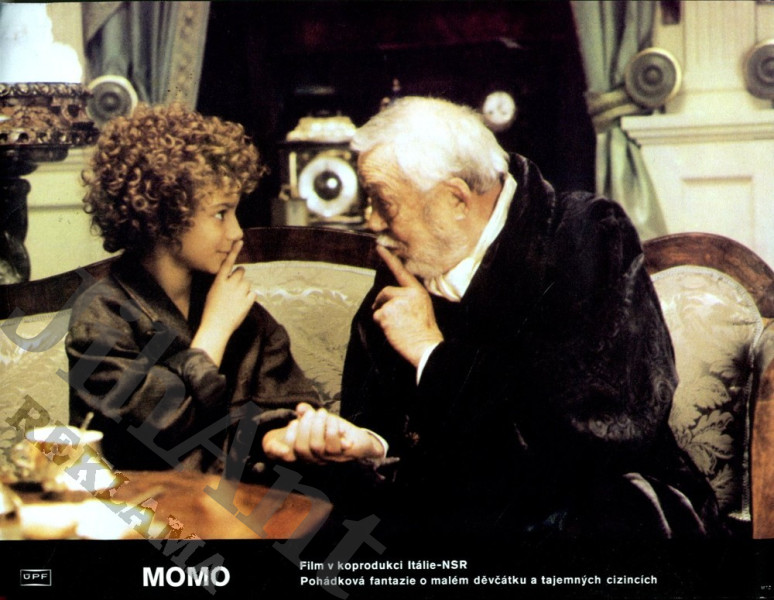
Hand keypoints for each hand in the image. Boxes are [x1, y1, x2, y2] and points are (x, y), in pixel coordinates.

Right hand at [191, 240, 254, 364]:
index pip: (228, 262)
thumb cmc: (212, 311)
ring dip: (244, 289)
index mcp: (219, 281)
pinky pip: (253, 293)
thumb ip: (223, 283)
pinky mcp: (249, 299)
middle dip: (240, 277)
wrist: (216, 327)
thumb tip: (233, 278)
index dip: (235, 251)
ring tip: (236, 301)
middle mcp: (230, 283)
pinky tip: (241, 306)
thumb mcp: (213, 293)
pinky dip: (249, 298)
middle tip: (235, 289)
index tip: (240, 241)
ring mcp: (240, 291)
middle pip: (241, 271)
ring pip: (247, 283)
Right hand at [262, 403, 384, 463]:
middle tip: (311, 413)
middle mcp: (315, 458)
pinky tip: (334, 420)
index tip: (291, 423)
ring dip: (318, 427)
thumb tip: (300, 408)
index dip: (284, 444)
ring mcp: (328, 459)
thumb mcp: (319, 419)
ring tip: (322, 413)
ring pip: (317, 447)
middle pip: (301, 448)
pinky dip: (332, 430)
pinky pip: (335, 446)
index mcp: (305, 452)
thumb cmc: (335, 430)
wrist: (359, 440)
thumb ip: (307, 413)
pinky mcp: (343, 455)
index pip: (288, 454)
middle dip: (304, 427)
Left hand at [372, 245, 443, 366]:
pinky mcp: (387, 313)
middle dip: (381, 302)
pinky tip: (393, 330)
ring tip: (397, 326)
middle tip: (388, 316)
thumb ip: (408, 297)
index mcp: (417, 291)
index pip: (401, 272)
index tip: (379, 247)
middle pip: (385, 292)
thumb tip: (389, 298)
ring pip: (379, 306)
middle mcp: (407, 293)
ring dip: (383, 317)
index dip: (389, 259)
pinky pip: (377, 317)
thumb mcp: (422, 307)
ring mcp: (396, 303)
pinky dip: (381, 325)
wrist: (426, 346)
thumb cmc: (424, 330)